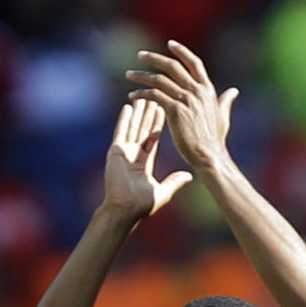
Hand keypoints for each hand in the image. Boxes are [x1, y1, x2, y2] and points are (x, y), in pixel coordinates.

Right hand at [100, 96, 194, 221]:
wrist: (125, 210)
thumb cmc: (142, 205)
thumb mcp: (163, 192)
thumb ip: (175, 181)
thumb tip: (189, 176)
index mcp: (143, 162)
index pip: (152, 138)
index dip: (158, 124)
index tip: (164, 109)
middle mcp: (133, 154)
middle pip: (142, 129)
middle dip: (148, 113)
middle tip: (155, 96)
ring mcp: (123, 152)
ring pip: (133, 127)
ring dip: (138, 112)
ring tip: (143, 96)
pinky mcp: (116, 152)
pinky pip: (121, 132)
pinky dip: (124, 119)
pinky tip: (128, 107)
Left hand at [124, 42, 237, 172]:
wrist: (209, 156)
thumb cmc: (214, 140)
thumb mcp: (222, 116)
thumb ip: (224, 101)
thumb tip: (233, 91)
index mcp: (208, 90)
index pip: (194, 63)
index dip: (182, 51)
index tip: (170, 44)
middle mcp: (197, 91)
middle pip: (173, 66)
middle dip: (154, 58)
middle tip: (141, 55)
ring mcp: (186, 99)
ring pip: (159, 79)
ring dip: (142, 75)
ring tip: (129, 75)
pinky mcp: (175, 110)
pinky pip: (154, 95)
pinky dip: (142, 94)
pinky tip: (133, 95)